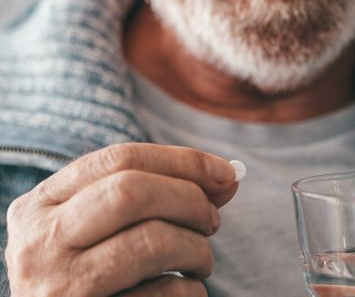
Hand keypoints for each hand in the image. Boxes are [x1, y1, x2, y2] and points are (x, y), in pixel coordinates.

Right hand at [5, 143, 237, 296]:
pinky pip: (165, 293)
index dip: (183, 160)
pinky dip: (192, 289)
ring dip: (198, 248)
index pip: (119, 159)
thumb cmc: (95, 270)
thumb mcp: (105, 226)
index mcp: (40, 206)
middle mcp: (40, 244)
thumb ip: (157, 195)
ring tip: (200, 260)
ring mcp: (61, 288)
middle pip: (132, 192)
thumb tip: (226, 176)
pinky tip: (184, 289)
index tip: (226, 173)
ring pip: (153, 241)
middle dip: (190, 200)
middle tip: (212, 220)